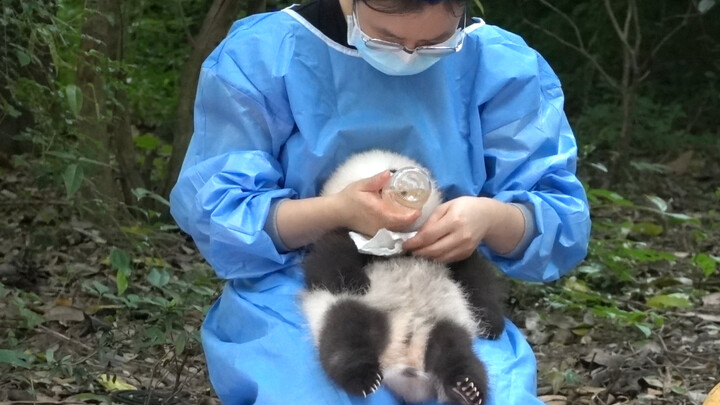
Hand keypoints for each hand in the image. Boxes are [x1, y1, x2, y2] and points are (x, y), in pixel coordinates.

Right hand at [332, 171, 421, 235]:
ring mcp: (379, 232)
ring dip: (406, 221)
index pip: (404, 218)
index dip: (415, 214)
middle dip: (413, 217)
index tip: (420, 205)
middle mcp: (382, 226)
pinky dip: (398, 225)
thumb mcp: (361, 185)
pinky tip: (400, 216)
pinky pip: (392, 231)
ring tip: (411, 210)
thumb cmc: (349, 197)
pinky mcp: (376, 234)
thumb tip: (389, 173)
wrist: (337, 213)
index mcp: (381, 213)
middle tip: (417, 205)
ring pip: (399, 230)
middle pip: (405, 225)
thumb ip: (376, 180)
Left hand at [402, 197, 524, 262]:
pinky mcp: (466, 254)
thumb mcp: (446, 206)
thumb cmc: (464, 207)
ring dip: (426, 257)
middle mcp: (460, 236)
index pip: (429, 236)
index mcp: (453, 220)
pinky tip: (430, 254)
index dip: (414, 242)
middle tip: (409, 250)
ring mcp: (465, 247)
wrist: (487, 216)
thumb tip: (417, 235)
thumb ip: (431, 220)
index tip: (404, 244)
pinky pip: (447, 260)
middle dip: (418, 252)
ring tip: (417, 252)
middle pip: (433, 250)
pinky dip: (436, 258)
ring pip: (440, 258)